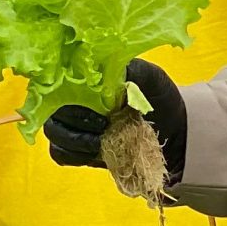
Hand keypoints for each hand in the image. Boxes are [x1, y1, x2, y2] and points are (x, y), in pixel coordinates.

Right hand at [45, 58, 187, 180]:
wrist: (173, 133)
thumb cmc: (159, 99)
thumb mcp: (150, 78)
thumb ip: (128, 71)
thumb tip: (104, 74)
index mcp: (87, 77)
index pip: (59, 83)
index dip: (70, 97)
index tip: (97, 109)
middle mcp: (73, 99)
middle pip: (53, 110)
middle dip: (76, 121)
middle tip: (104, 126)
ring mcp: (72, 125)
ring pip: (55, 134)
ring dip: (76, 140)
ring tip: (103, 140)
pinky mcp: (76, 149)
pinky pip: (60, 153)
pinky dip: (76, 154)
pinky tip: (97, 151)